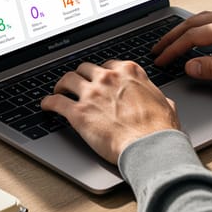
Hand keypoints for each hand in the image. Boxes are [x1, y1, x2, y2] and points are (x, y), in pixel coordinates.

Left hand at [41, 60, 180, 163]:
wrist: (150, 147)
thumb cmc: (160, 130)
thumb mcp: (165, 104)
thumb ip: (156, 97)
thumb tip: (160, 101)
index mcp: (129, 72)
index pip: (109, 65)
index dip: (102, 73)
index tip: (99, 78)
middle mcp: (108, 78)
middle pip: (86, 68)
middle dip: (81, 76)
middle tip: (78, 84)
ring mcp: (92, 93)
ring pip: (68, 79)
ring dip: (62, 84)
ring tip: (59, 90)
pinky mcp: (78, 113)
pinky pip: (56, 102)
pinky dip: (48, 102)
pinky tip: (46, 105)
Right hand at [153, 9, 211, 89]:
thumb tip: (190, 66)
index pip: (193, 36)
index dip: (173, 48)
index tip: (161, 59)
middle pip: (194, 22)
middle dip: (173, 35)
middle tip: (157, 48)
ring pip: (205, 17)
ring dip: (186, 29)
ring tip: (172, 42)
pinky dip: (201, 26)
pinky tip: (200, 35)